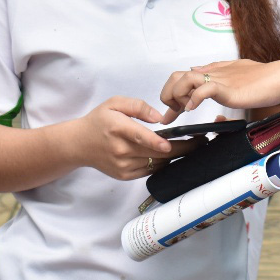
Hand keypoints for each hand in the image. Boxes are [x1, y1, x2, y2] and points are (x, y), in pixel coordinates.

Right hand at [70, 97, 196, 180]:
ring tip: (191, 147)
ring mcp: (123, 165)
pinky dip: (162, 163)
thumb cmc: (99, 121)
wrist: (79, 145)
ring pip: (157, 163)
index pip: (140, 137)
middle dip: (181, 148)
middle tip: (199, 142)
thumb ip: (137, 106)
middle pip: (156, 153)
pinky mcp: (125, 175)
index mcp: (118, 128)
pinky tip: (171, 155)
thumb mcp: (114, 103)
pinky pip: (150, 171)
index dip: (156, 142)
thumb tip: (158, 117)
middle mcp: (121, 150)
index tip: (170, 143)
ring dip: (175, 156)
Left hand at [159, 60, 279, 123]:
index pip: (182, 76)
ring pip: (184, 79)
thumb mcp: (234, 73)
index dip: (171, 94)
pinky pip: (203, 89)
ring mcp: (219, 79)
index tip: (170, 114)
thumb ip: (216, 72)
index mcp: (213, 71)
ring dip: (177, 97)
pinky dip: (193, 100)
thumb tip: (197, 70)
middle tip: (172, 114)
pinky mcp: (227, 88)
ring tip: (183, 111)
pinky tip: (193, 110)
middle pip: (176, 76)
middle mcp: (212, 73)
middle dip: (168, 96)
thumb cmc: (263, 79)